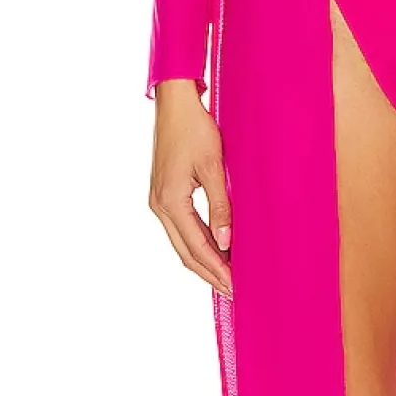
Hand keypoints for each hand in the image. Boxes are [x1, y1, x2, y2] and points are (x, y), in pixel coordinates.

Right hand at [149, 80, 232, 295]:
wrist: (174, 104)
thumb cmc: (195, 129)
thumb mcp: (213, 167)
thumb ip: (220, 206)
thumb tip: (227, 241)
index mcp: (170, 201)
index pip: (196, 247)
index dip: (217, 269)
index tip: (236, 285)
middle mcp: (159, 206)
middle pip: (185, 252)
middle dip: (210, 274)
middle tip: (234, 291)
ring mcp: (159, 201)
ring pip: (182, 243)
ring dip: (204, 261)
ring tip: (226, 277)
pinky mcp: (164, 194)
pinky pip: (181, 229)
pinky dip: (198, 244)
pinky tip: (214, 250)